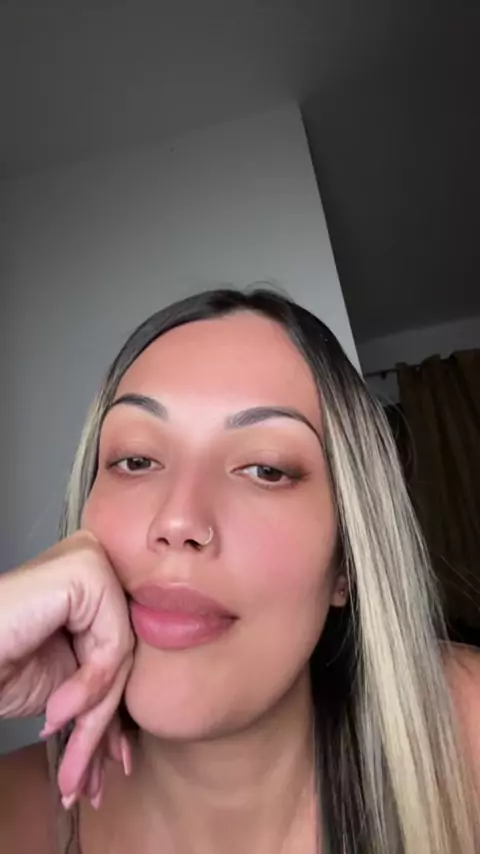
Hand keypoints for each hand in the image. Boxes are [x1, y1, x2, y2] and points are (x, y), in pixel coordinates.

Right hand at [0, 530, 134, 807]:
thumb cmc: (0, 663)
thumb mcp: (65, 682)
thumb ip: (102, 684)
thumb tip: (128, 736)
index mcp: (92, 582)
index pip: (120, 646)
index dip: (113, 708)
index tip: (113, 762)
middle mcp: (97, 562)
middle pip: (121, 652)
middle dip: (105, 722)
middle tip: (90, 778)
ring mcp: (93, 561)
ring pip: (120, 654)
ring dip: (94, 718)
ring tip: (72, 762)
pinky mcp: (87, 571)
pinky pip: (111, 644)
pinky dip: (88, 686)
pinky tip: (56, 710)